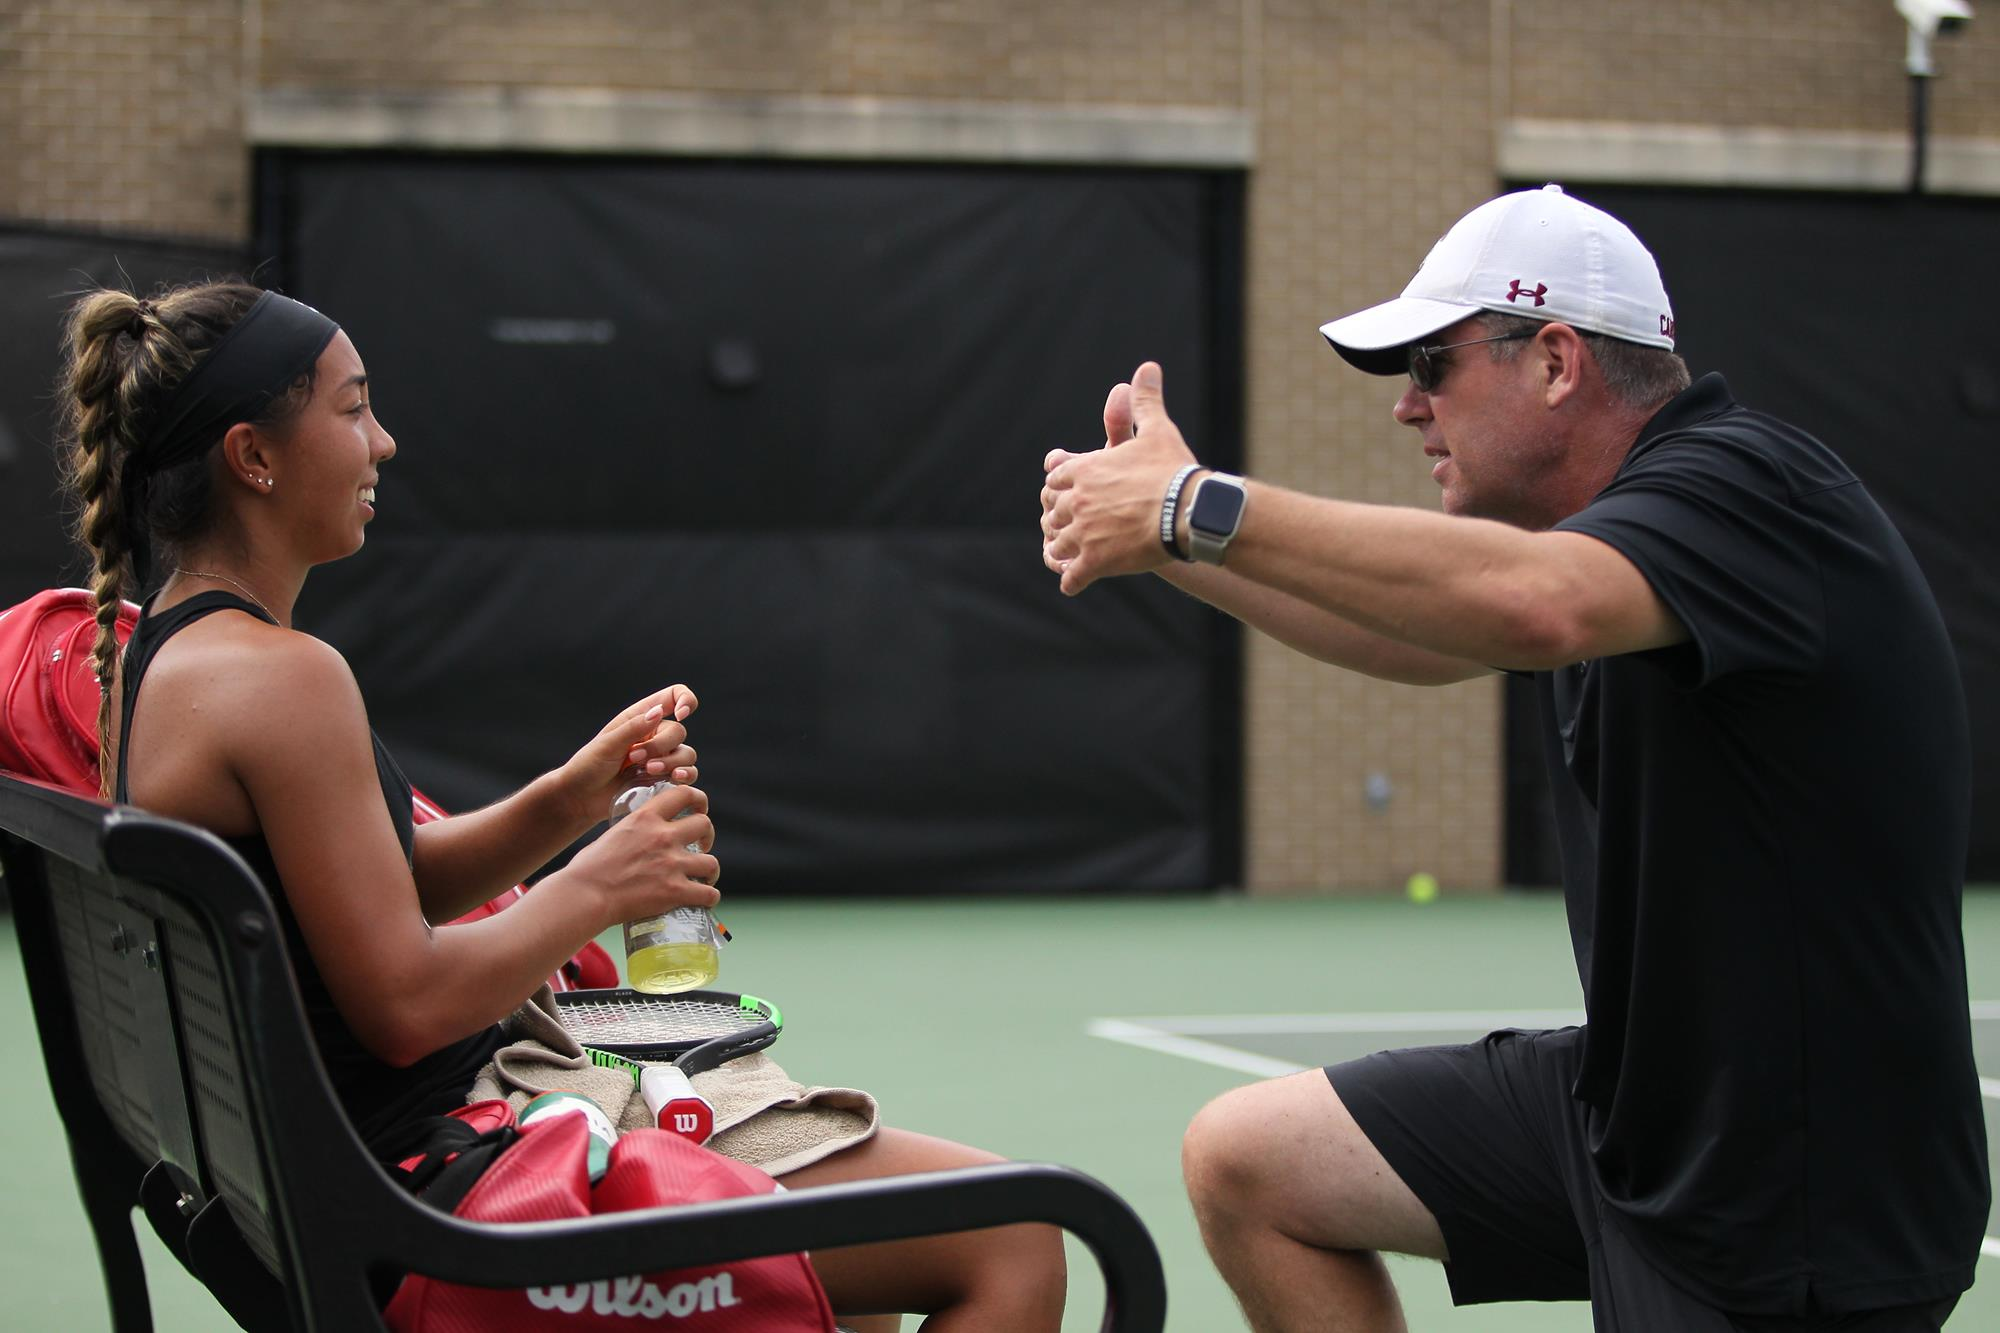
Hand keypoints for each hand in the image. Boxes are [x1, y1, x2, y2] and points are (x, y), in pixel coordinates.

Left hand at [557, 685, 700, 825]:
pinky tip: (672, 780)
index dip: (685, 700)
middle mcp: (653, 734)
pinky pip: (687, 774)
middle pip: (679, 732)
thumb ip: (634, 728)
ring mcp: (660, 757)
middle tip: (635, 759)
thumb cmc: (588, 767)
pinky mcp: (663, 779)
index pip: (673, 696)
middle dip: (661, 746)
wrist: (581, 798)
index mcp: (640, 717)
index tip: (681, 715)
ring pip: (686, 754)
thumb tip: (659, 712)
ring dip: (671, 763)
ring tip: (647, 772)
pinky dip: (685, 776)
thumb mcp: (607, 744)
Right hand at [568, 781, 720, 923]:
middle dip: (706, 836)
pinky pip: (709, 893)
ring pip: (711, 862)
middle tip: (700, 848)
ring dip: (709, 871)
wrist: (585, 895)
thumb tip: (641, 838)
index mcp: (646, 817)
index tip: (697, 811)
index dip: (697, 800)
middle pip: (704, 824)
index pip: (684, 794)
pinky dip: (709, 897)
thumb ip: (635, 831)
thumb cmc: (589, 868)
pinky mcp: (675, 891)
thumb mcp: (614, 834)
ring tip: (704, 878)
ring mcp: (671, 864)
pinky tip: (705, 898)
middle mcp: (663, 836)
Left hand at [1040, 361, 1197, 594]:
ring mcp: (1083, 533)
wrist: (1188, 510)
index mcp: (1084, 470)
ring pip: (1059, 544)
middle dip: (1059, 519)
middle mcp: (1077, 501)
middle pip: (1053, 512)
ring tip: (1069, 556)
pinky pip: (1072, 577)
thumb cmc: (1172, 469)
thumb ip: (1145, 401)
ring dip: (1062, 550)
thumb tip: (1147, 367)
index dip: (1060, 487)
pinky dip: (1072, 580)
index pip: (1056, 479)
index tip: (1063, 494)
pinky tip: (1075, 582)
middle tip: (1063, 527)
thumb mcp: (1156, 430)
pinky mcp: (1095, 562)